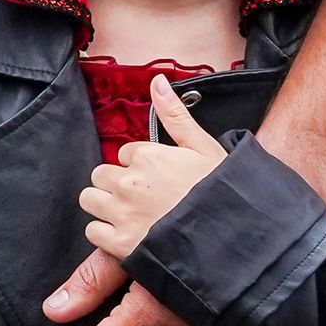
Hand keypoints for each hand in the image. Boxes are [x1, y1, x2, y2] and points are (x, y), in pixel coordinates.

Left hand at [79, 78, 227, 261]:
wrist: (235, 239)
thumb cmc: (223, 193)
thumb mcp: (205, 148)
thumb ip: (175, 114)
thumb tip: (157, 81)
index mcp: (147, 156)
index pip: (125, 153)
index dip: (139, 165)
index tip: (157, 178)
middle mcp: (129, 182)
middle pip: (102, 174)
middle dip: (117, 183)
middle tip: (142, 197)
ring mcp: (123, 214)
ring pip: (90, 199)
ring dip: (104, 205)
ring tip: (129, 214)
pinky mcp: (121, 244)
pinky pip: (92, 231)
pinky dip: (105, 233)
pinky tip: (127, 234)